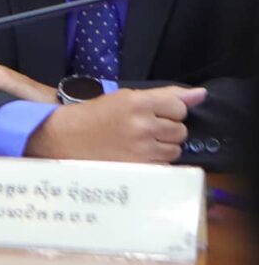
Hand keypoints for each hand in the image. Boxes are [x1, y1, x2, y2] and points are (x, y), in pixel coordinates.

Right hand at [26, 85, 208, 162]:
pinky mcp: (140, 169)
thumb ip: (166, 95)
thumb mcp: (124, 98)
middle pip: (180, 130)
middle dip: (165, 130)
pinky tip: (136, 157)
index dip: (167, 111)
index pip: (179, 107)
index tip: (150, 114)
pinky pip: (165, 166)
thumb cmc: (94, 117)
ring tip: (139, 145)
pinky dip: (155, 163)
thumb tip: (201, 95)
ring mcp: (142, 149)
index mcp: (137, 102)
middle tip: (141, 130)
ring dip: (162, 148)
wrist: (63, 139)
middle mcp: (142, 125)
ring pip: (175, 149)